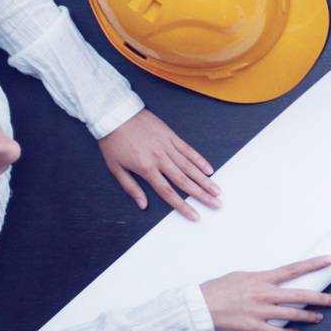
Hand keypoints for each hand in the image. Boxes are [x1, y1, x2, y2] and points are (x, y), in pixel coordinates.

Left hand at [98, 109, 219, 219]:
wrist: (115, 114)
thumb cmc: (113, 141)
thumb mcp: (115, 167)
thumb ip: (131, 187)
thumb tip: (143, 205)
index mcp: (146, 168)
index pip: (168, 192)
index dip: (183, 206)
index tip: (194, 215)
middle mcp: (160, 159)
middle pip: (184, 181)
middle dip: (202, 194)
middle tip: (216, 203)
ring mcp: (167, 146)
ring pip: (190, 167)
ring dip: (205, 180)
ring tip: (217, 190)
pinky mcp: (171, 136)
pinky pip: (188, 150)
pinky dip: (200, 160)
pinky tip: (209, 169)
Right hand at [200, 255, 330, 330]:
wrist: (200, 305)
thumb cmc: (218, 289)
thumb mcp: (241, 276)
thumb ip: (259, 279)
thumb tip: (271, 280)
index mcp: (262, 279)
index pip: (293, 269)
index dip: (313, 265)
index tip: (329, 260)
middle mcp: (265, 294)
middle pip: (299, 295)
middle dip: (320, 298)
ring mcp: (260, 311)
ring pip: (292, 315)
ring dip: (308, 317)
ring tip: (319, 317)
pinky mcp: (253, 326)